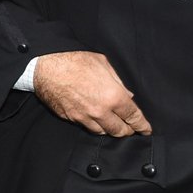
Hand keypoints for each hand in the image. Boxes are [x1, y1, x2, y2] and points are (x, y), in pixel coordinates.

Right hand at [34, 51, 150, 136]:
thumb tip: (127, 95)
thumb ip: (118, 81)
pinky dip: (94, 125)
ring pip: (102, 132)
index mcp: (113, 96)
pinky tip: (95, 119)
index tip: (146, 130)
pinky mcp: (71, 118)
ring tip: (112, 125)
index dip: (142, 125)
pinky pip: (86, 126)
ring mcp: (84, 117)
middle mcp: (100, 111)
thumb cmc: (74, 60)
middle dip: (127, 131)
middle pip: (119, 130)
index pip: (133, 117)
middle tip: (130, 128)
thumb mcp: (103, 64)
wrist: (46, 66)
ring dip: (110, 129)